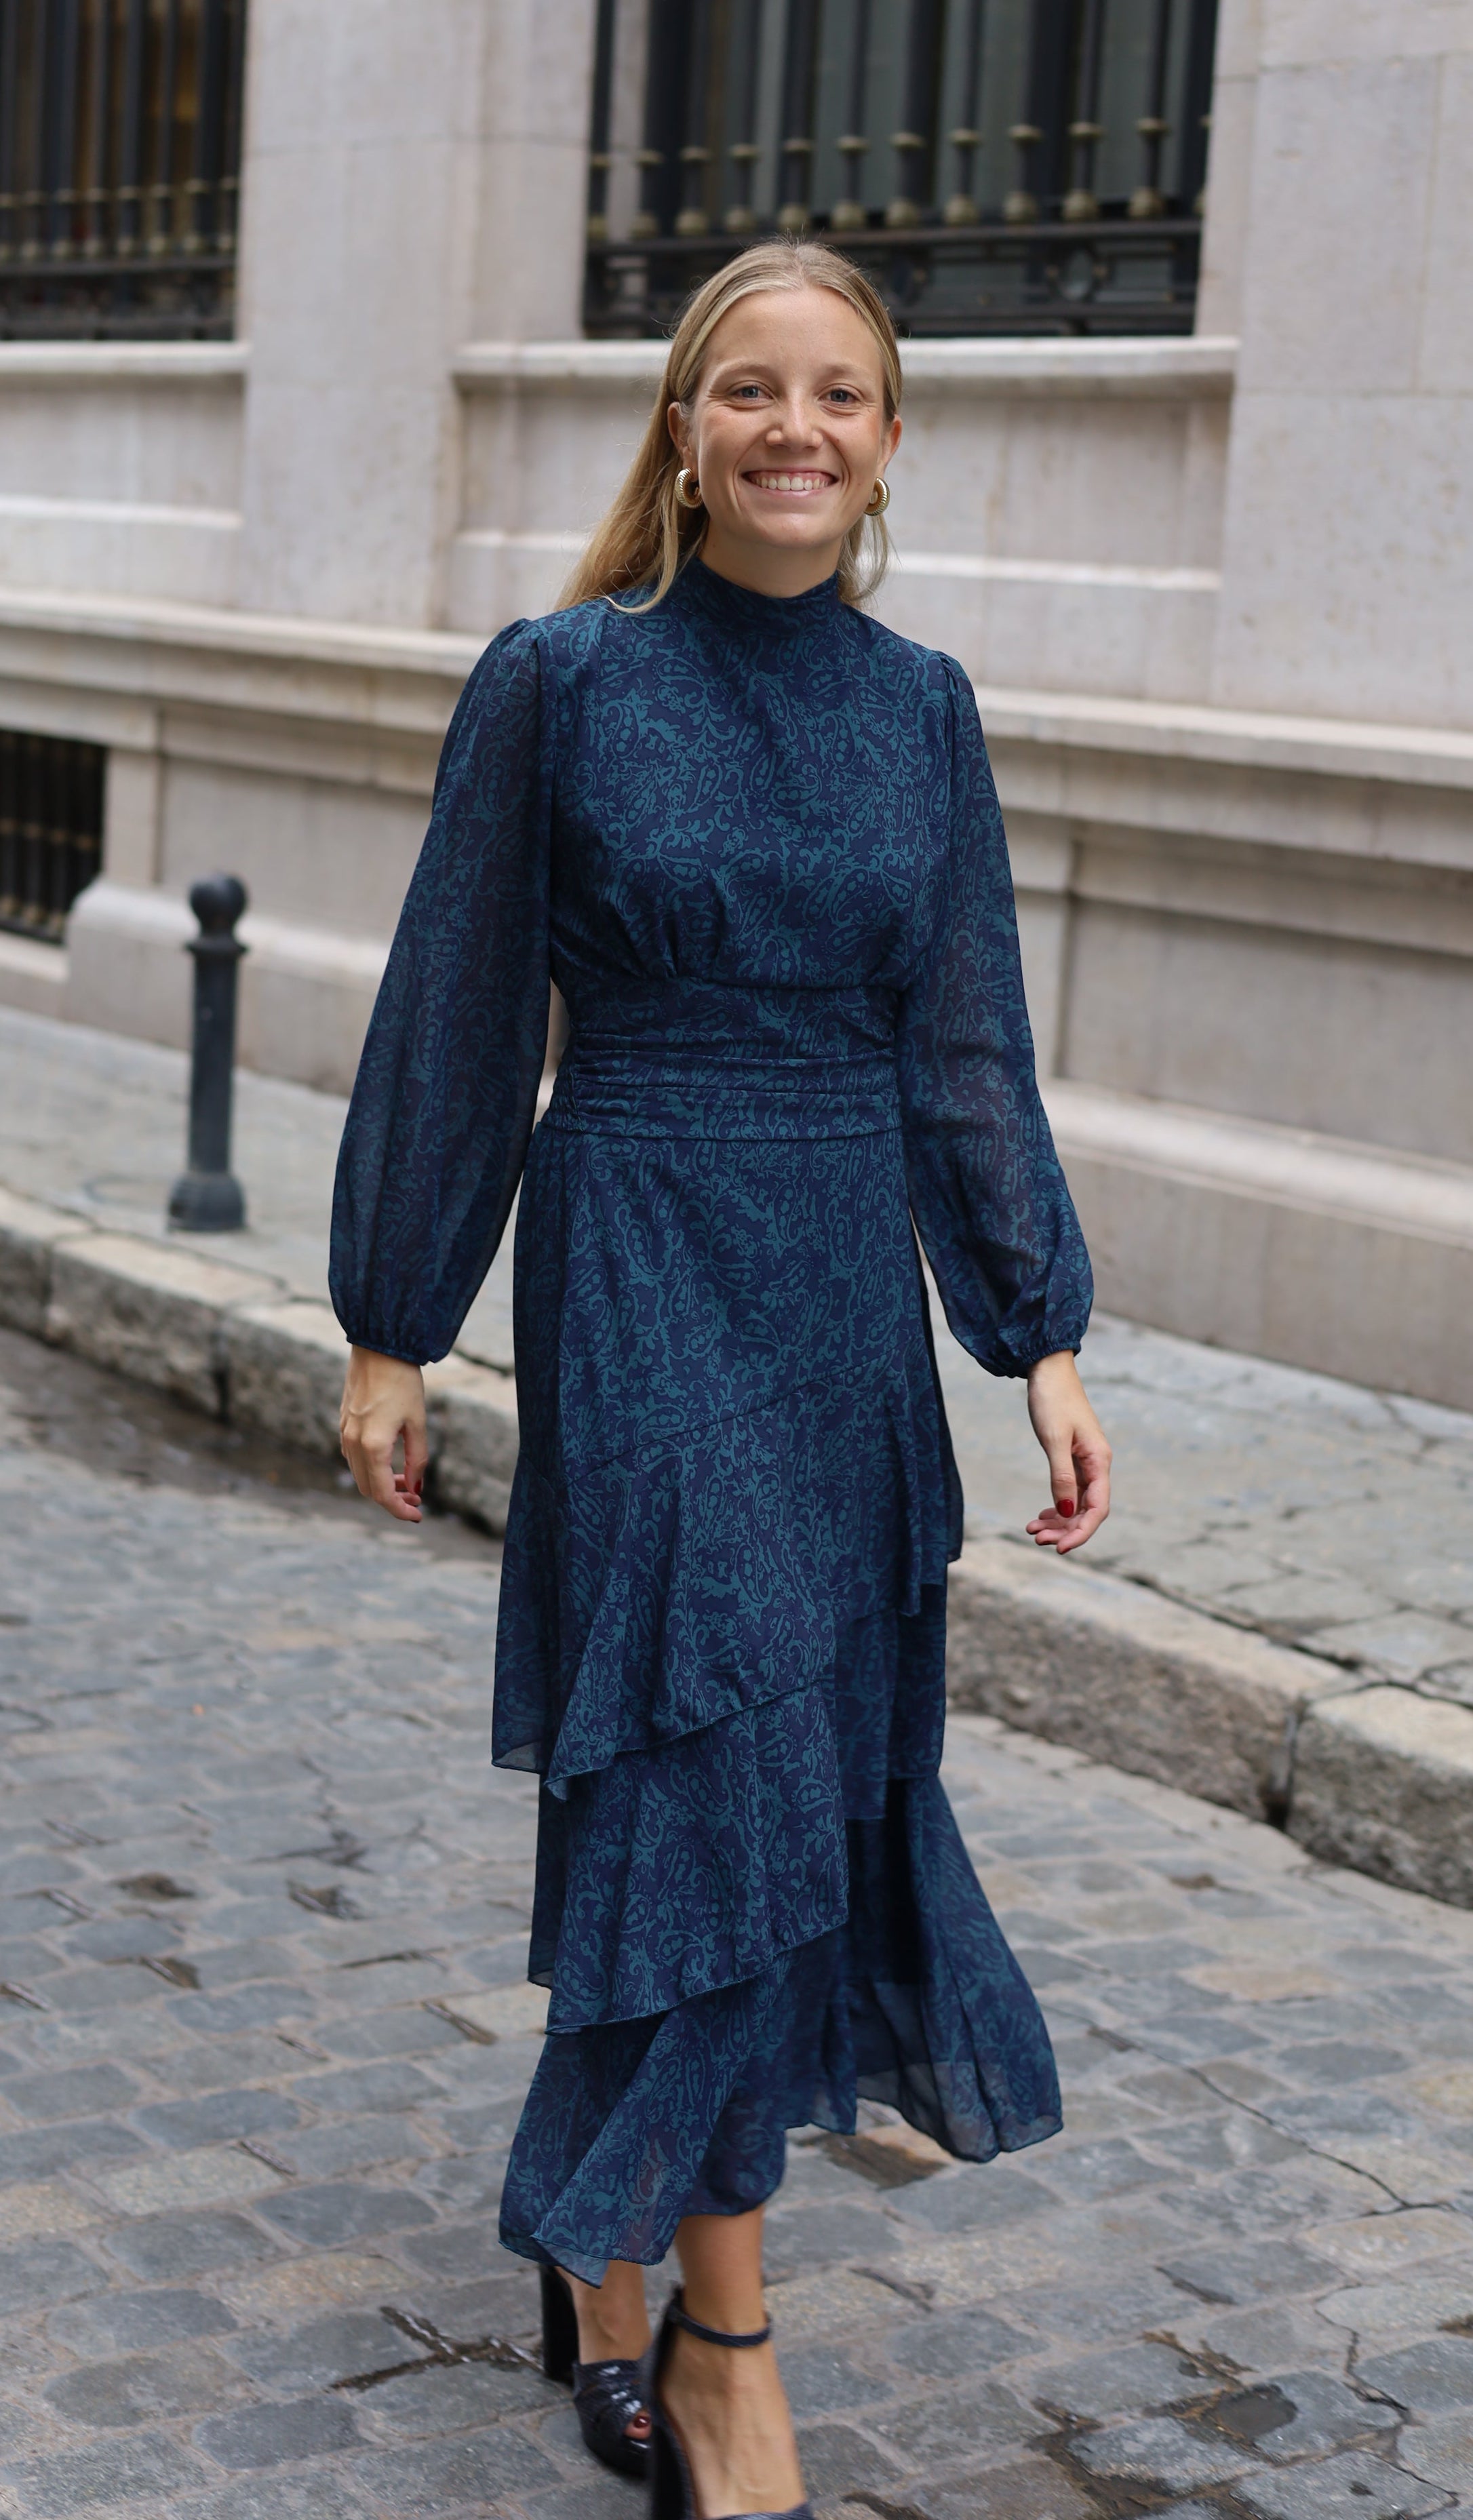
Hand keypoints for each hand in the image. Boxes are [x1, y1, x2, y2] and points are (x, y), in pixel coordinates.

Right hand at [340, 1347, 428, 1522]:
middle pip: (368, 1489)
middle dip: (393, 1499)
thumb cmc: (403, 1381)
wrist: (378, 1346)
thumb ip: (417, 1459)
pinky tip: (389, 1462)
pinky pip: (354, 1457)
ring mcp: (345, 1433)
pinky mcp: (344, 1423)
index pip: (382, 1494)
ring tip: (407, 1481)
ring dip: (381, 1484)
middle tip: (417, 1499)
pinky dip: (370, 1468)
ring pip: (359, 1474)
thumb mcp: (418, 1422)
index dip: (400, 1510)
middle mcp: (353, 1443)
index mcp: (373, 1446)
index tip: (418, 1515)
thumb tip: (415, 1487)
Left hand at [1024, 1351, 1110, 1555]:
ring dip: (1058, 1520)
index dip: (1081, 1532)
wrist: (1047, 1369)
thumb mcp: (1054, 1439)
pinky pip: (1068, 1491)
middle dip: (1065, 1529)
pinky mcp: (1072, 1457)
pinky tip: (1040, 1516)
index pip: (1097, 1508)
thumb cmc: (1052, 1399)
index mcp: (1098, 1460)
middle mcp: (1096, 1464)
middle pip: (1087, 1510)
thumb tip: (1064, 1510)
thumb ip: (1060, 1475)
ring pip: (1076, 1503)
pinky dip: (1055, 1506)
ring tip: (1033, 1531)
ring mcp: (1084, 1462)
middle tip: (1036, 1539)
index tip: (1060, 1548)